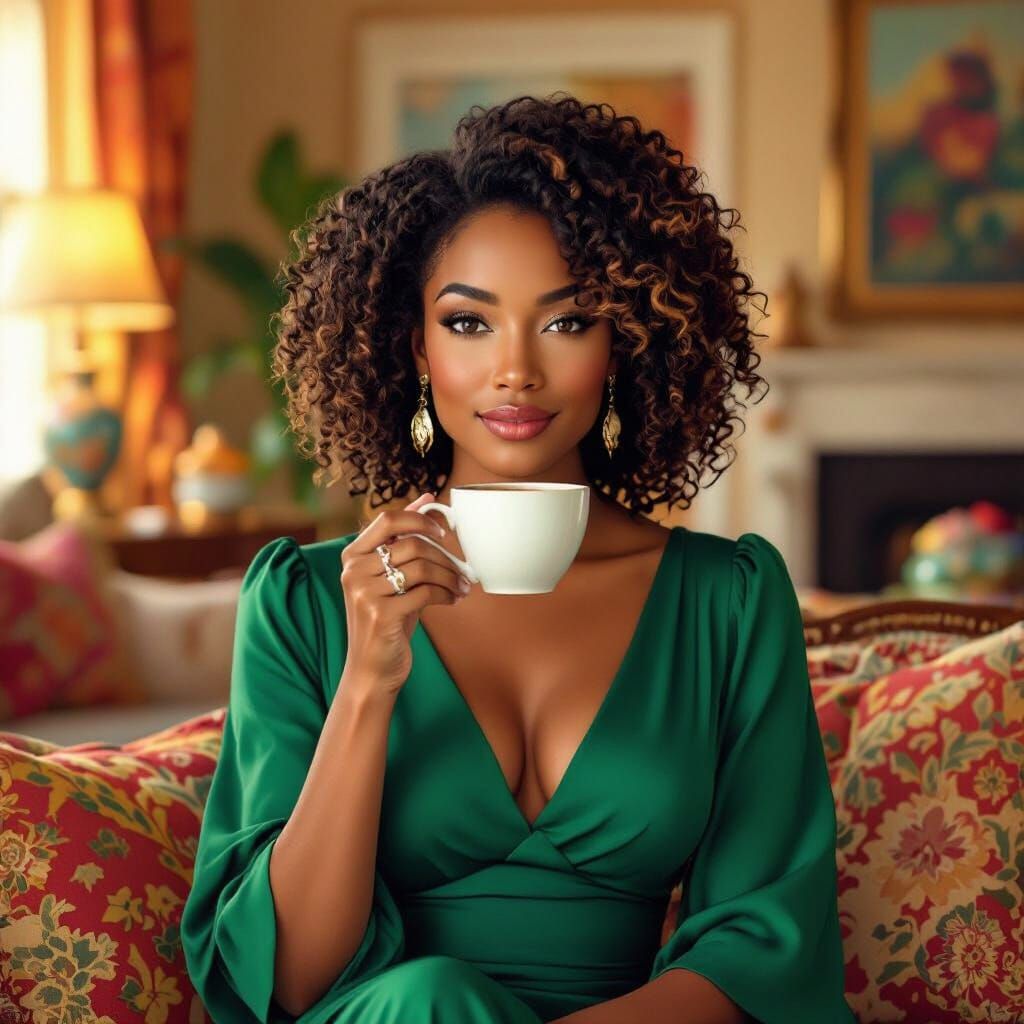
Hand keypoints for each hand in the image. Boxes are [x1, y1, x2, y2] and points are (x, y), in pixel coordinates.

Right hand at [338, 492, 469, 696]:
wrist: (371, 670)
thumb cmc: (386, 619)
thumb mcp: (391, 577)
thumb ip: (404, 540)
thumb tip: (428, 499)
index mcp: (352, 556)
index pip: (388, 519)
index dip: (420, 520)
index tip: (444, 532)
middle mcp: (353, 571)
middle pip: (412, 545)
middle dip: (445, 557)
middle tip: (463, 571)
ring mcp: (364, 592)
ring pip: (422, 567)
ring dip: (451, 577)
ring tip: (462, 587)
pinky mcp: (380, 614)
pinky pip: (426, 592)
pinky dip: (447, 594)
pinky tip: (453, 600)